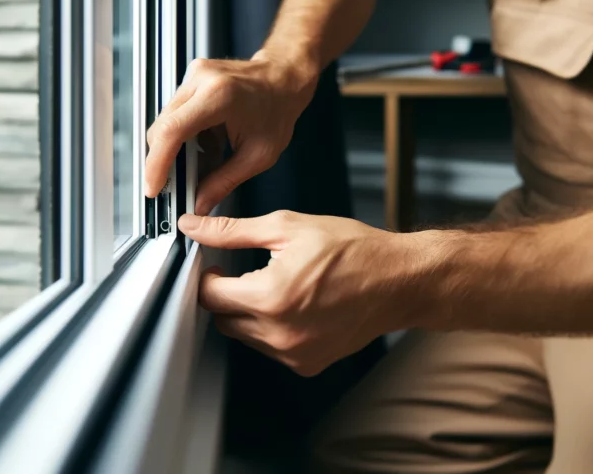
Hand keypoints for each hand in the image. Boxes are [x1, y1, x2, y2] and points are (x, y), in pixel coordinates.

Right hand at [145, 53, 316, 214]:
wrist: (284, 79)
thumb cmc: (278, 110)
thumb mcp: (258, 156)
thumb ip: (224, 182)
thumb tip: (199, 204)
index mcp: (219, 96)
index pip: (172, 131)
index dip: (156, 163)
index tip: (153, 186)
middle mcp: (201, 81)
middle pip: (163, 128)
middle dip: (166, 162)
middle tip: (178, 186)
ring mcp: (194, 76)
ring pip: (166, 122)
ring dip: (178, 149)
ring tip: (205, 161)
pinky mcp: (191, 79)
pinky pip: (176, 114)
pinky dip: (186, 135)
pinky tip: (208, 145)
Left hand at [179, 210, 423, 375]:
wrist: (399, 281)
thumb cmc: (352, 250)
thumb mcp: (288, 228)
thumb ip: (234, 231)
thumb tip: (194, 228)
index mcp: (270, 297)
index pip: (209, 296)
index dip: (208, 277)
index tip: (219, 265)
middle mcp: (279, 333)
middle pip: (223, 319)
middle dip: (228, 295)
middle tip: (248, 273)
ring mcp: (294, 354)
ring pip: (245, 336)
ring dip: (250, 313)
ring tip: (279, 287)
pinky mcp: (307, 365)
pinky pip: (270, 348)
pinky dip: (273, 329)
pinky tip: (295, 306)